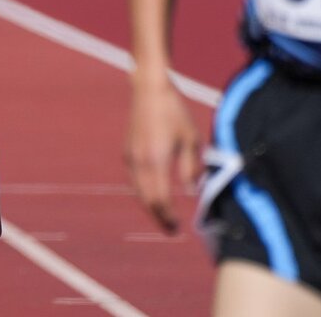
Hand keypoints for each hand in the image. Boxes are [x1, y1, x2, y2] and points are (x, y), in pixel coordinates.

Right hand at [124, 78, 201, 232]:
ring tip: (163, 216)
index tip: (177, 228)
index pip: (161, 199)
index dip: (168, 216)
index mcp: (156, 160)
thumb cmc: (174, 111)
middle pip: (147, 200)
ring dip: (150, 207)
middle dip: (159, 217)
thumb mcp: (190, 139)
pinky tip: (153, 195)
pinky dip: (143, 193)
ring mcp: (131, 157)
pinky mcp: (128, 151)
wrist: (148, 90)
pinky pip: (134, 180)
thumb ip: (191, 167)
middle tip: (171, 230)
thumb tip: (192, 191)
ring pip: (138, 192)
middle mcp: (140, 162)